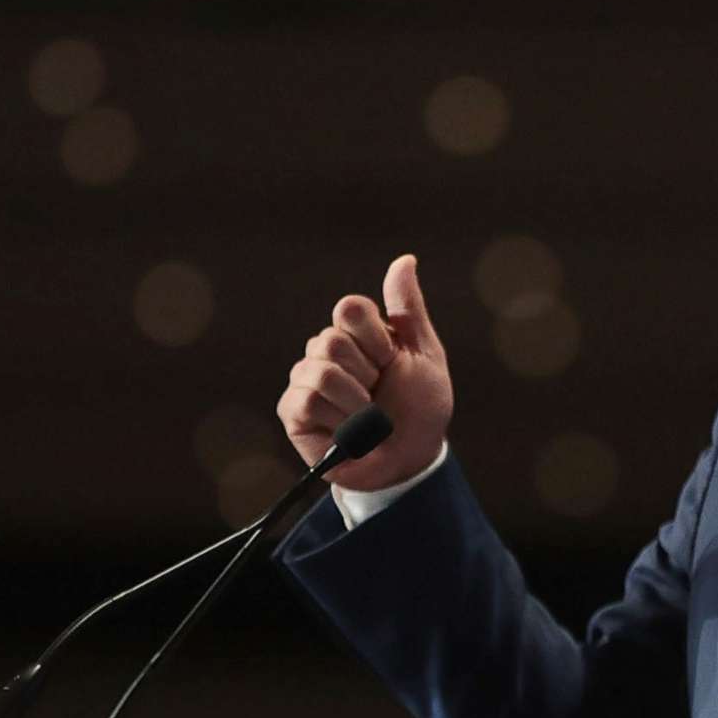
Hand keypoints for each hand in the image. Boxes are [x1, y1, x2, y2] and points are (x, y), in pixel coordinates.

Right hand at [276, 253, 453, 492]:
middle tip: (379, 394)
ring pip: (321, 372)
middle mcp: (325, 350)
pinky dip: (339, 421)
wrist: (411, 458)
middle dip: (369, 375)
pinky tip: (348, 432)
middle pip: (333, 341)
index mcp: (356, 332)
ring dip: (358, 404)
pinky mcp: (293, 411)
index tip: (393, 362)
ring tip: (366, 418)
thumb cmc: (420, 406)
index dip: (376, 339)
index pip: (349, 309)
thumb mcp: (424, 353)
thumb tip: (404, 258)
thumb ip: (408, 308)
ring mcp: (306, 379)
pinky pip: (307, 401)